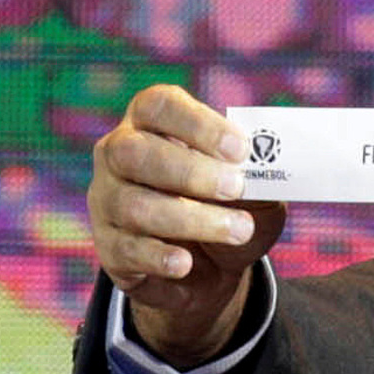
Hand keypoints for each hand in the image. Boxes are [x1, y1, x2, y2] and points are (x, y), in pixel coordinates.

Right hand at [87, 84, 284, 364]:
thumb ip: (260, 173)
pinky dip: (159, 256)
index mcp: (152, 122)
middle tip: (236, 187)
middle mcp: (119, 154)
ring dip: (192, 219)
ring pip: (135, 205)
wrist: (212, 267)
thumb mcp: (255, 187)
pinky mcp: (108, 247)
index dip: (198, 124)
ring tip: (239, 230)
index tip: (240, 149)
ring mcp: (106, 200)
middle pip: (134, 152)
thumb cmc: (231, 206)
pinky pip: (127, 249)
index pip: (158, 105)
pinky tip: (185, 263)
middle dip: (190, 171)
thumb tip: (266, 166)